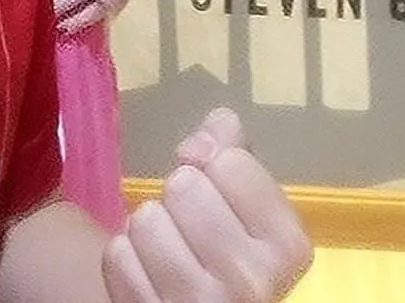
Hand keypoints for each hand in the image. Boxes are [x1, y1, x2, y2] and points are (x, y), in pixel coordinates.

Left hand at [101, 108, 312, 301]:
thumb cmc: (228, 259)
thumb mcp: (249, 209)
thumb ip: (236, 153)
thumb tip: (217, 122)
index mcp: (287, 247)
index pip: (230, 162)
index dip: (215, 168)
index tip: (219, 196)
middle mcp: (251, 282)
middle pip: (184, 186)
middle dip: (180, 198)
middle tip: (191, 229)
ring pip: (146, 219)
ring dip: (149, 228)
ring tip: (168, 251)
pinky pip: (117, 257)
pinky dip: (126, 259)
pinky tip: (148, 275)